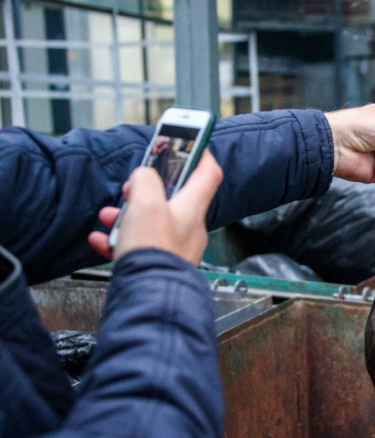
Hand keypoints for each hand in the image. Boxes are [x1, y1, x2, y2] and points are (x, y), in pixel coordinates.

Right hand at [88, 150, 222, 265]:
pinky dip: (121, 240)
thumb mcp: (146, 202)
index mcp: (192, 207)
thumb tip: (143, 175)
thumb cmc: (154, 252)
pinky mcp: (160, 263)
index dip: (201, 153)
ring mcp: (176, 246)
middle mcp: (189, 227)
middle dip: (145, 191)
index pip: (208, 172)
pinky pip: (140, 245)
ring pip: (152, 221)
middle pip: (172, 197)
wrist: (149, 295)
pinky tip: (103, 241)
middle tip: (130, 189)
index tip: (191, 142)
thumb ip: (145, 180)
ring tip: (110, 218)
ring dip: (128, 216)